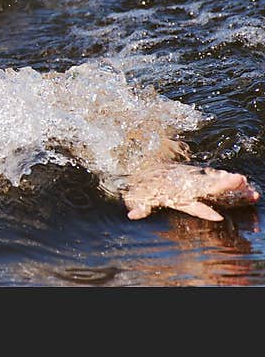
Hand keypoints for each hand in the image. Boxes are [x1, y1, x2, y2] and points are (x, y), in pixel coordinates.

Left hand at [122, 163, 259, 220]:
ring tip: (249, 187)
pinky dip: (227, 178)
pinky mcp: (196, 175)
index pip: (192, 205)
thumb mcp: (140, 198)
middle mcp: (187, 185)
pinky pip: (214, 176)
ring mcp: (193, 179)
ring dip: (232, 184)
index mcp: (176, 195)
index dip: (203, 212)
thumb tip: (132, 215)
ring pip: (214, 181)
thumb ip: (141, 207)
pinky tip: (245, 183)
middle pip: (208, 186)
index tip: (217, 217)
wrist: (143, 165)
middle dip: (223, 185)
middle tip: (240, 181)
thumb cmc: (145, 187)